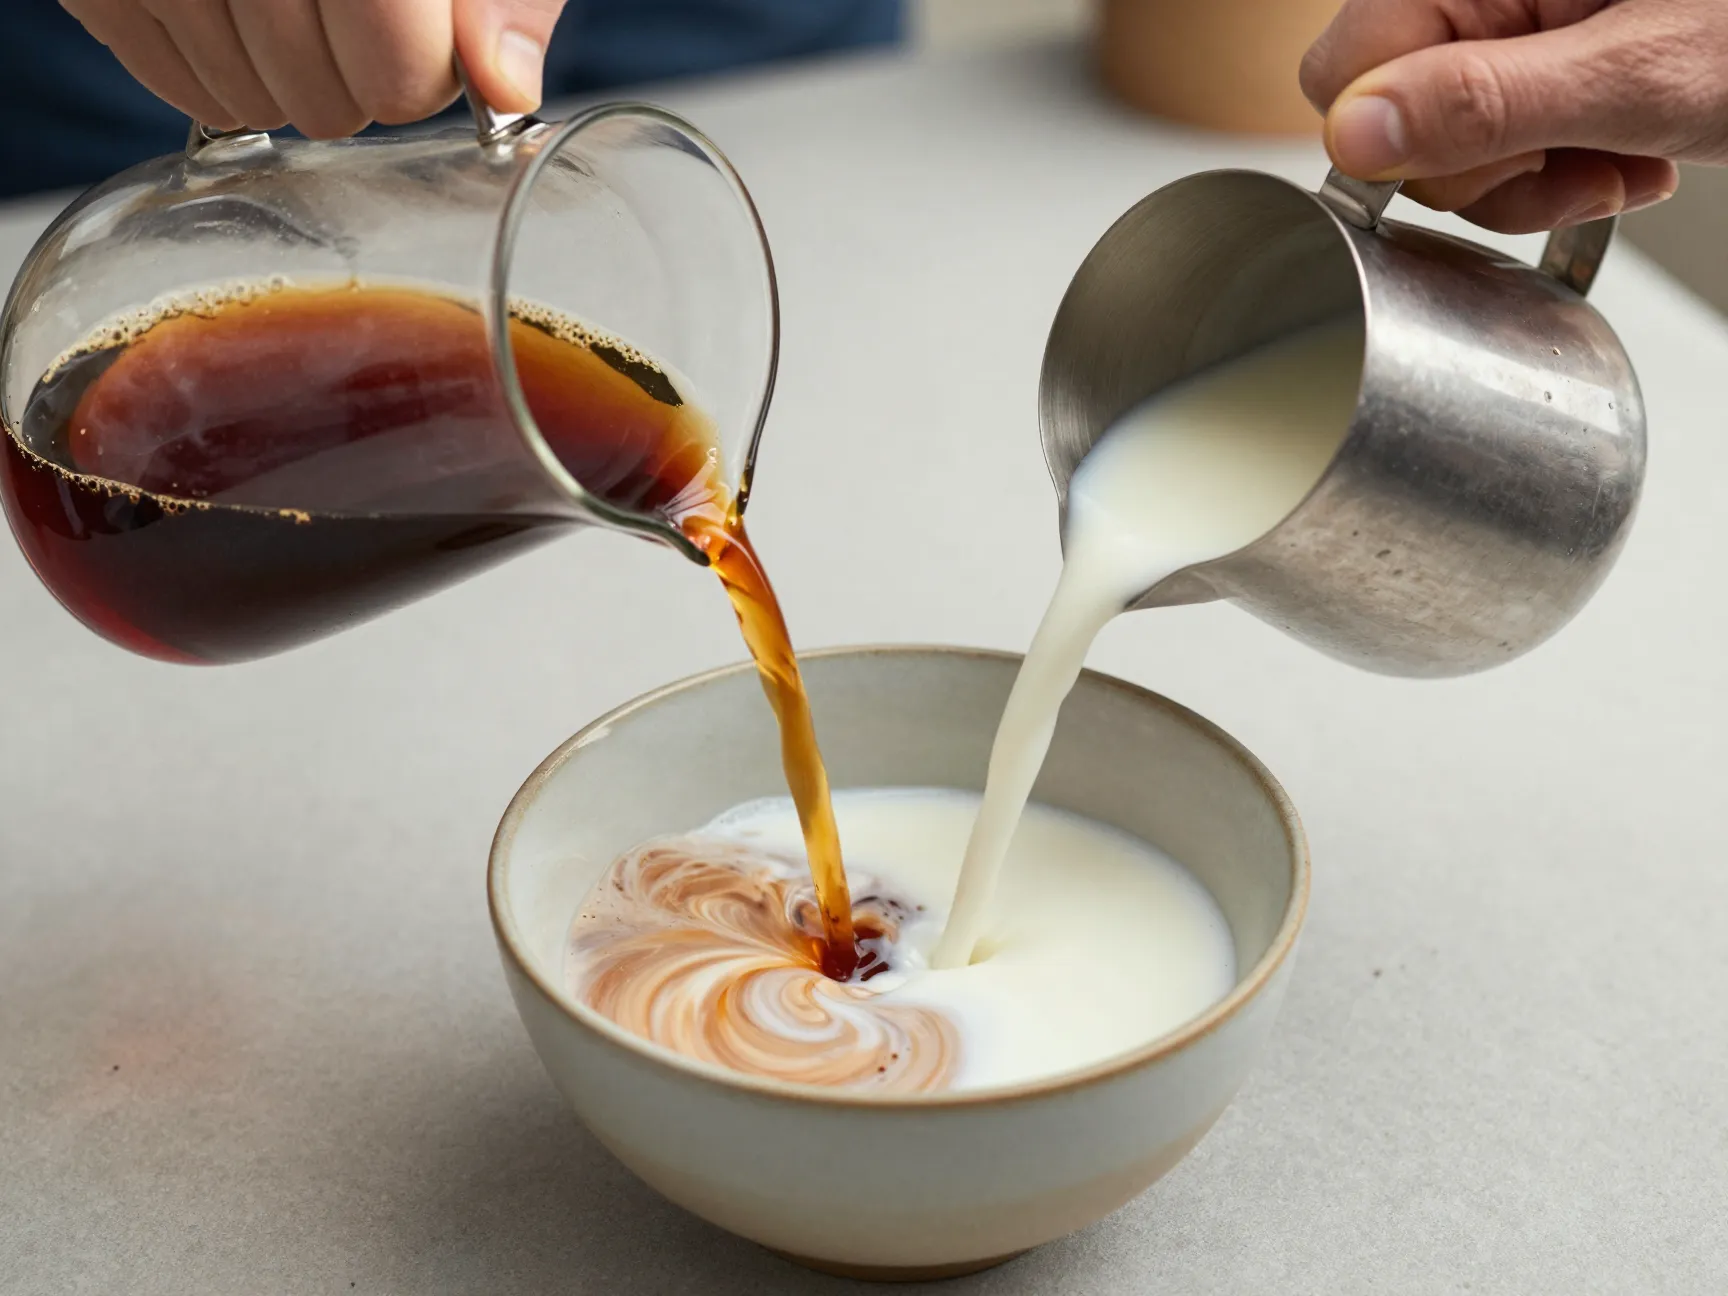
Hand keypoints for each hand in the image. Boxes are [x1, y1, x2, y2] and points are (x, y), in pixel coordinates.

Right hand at [60, 0, 567, 138]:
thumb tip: (503, 86)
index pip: (398, 68)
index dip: (423, 71)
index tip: (425, 37)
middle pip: (322, 100)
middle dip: (357, 83)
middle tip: (361, 20)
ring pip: (243, 101)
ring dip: (285, 80)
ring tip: (300, 8)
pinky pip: (168, 77)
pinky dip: (214, 72)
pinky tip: (241, 16)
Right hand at [1300, 0, 1727, 232]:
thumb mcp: (1635, 74)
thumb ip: (1481, 104)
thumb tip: (1350, 134)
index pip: (1342, 75)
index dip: (1400, 141)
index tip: (1491, 156)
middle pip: (1394, 122)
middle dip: (1485, 169)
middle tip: (1578, 159)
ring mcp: (1518, 24)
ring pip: (1451, 149)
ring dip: (1538, 178)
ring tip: (1623, 157)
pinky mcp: (1548, 60)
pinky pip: (1507, 143)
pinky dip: (1568, 167)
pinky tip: (1630, 151)